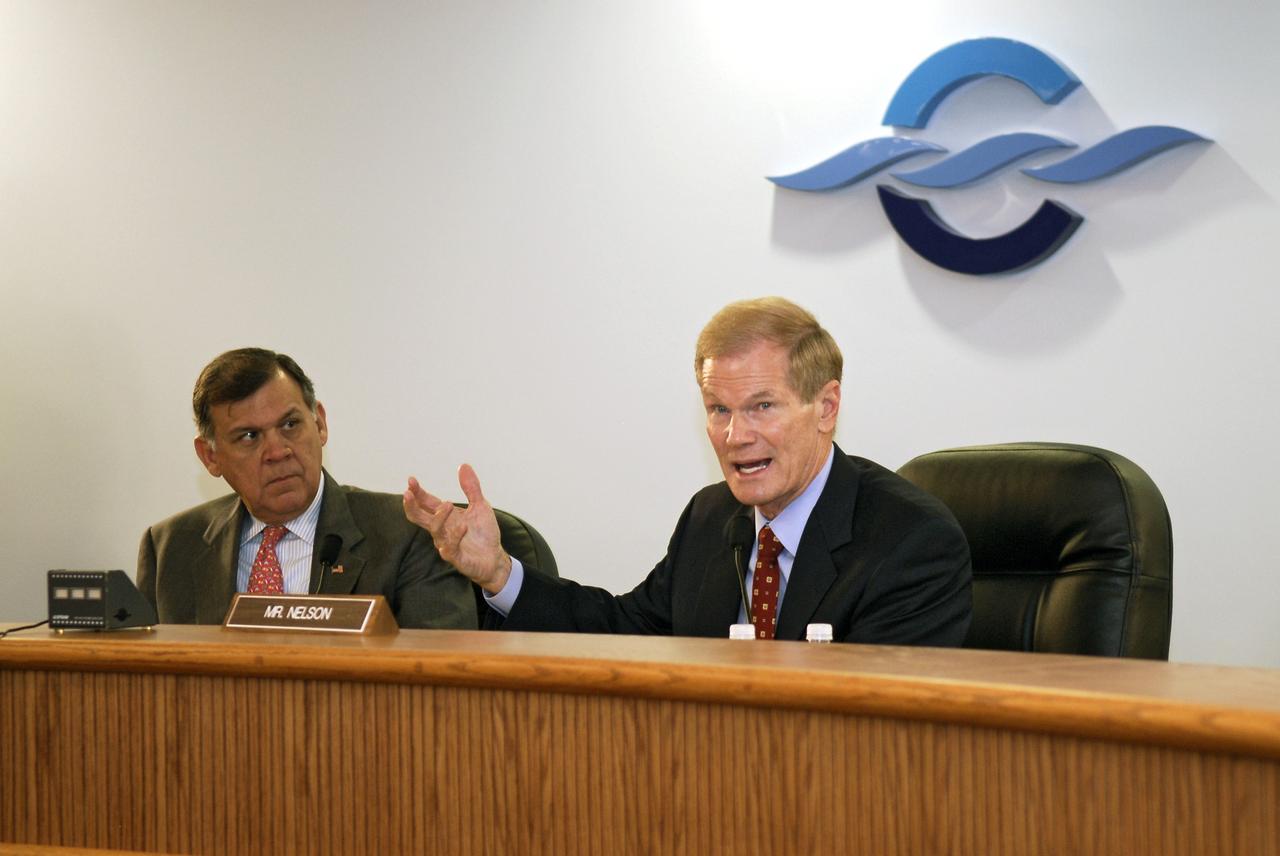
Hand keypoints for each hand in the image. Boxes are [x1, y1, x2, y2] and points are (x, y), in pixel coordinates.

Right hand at [403, 464, 512, 593]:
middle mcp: (441, 529)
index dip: (417, 492)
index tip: (411, 480)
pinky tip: (463, 526)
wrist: (495, 558)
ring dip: (439, 516)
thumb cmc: (484, 533)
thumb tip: (464, 465)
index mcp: (445, 516)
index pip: (425, 503)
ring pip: (434, 530)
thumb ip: (471, 488)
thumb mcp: (480, 506)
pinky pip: (449, 548)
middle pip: (419, 517)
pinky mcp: (456, 557)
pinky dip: (455, 536)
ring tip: (449, 503)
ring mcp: (446, 544)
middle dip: (411, 506)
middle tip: (407, 493)